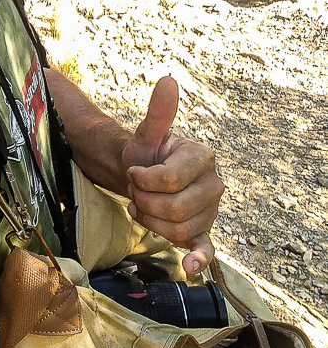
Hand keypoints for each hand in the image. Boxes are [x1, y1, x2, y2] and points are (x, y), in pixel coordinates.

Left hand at [121, 75, 223, 274]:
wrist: (144, 176)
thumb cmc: (146, 154)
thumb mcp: (147, 134)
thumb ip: (158, 112)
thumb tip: (168, 80)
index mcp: (202, 158)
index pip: (169, 180)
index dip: (143, 180)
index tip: (133, 172)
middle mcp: (213, 184)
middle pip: (175, 209)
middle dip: (146, 203)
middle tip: (135, 194)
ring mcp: (210, 210)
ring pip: (179, 229)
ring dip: (152, 223)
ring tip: (143, 208)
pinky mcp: (203, 230)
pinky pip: (206, 247)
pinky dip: (200, 259)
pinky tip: (192, 267)